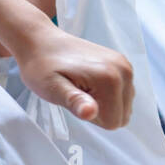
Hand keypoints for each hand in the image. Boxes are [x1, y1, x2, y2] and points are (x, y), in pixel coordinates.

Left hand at [15, 27, 134, 128]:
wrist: (40, 42)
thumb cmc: (41, 66)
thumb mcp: (52, 88)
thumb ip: (74, 101)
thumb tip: (89, 113)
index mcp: (110, 78)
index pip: (113, 122)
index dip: (90, 116)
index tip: (74, 99)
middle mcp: (124, 70)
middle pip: (121, 115)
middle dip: (97, 111)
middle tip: (75, 92)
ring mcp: (124, 65)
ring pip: (122, 106)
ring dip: (101, 103)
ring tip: (79, 86)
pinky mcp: (121, 64)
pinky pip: (121, 94)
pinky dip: (105, 94)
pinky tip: (87, 82)